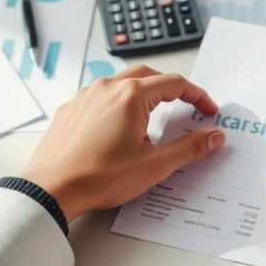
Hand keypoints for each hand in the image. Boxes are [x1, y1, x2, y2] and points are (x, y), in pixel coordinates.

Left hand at [19, 65, 224, 220]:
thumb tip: (213, 136)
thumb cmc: (99, 177)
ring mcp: (84, 96)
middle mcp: (106, 87)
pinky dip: (118, 104)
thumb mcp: (155, 165)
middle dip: (171, 88)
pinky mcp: (70, 110)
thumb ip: (189, 147)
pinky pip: (100, 97)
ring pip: (121, 83)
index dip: (197, 96)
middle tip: (187, 106)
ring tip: (153, 117)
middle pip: (148, 75)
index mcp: (131, 95)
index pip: (175, 84)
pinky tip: (120, 127)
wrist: (52, 190)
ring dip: (142, 94)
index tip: (208, 110)